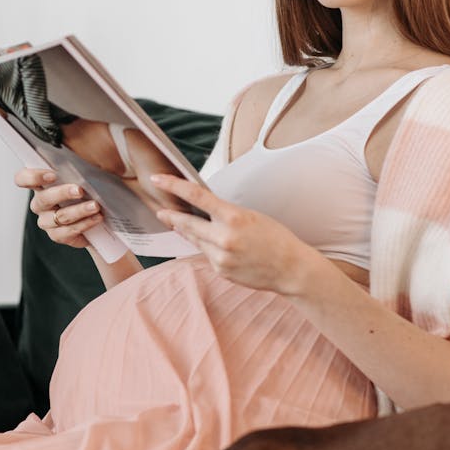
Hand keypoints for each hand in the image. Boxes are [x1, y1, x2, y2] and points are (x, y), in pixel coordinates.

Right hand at [14, 167, 102, 247]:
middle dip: (62, 193)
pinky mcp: (58, 235)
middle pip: (43, 199)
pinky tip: (96, 218)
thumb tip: (89, 151)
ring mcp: (47, 221)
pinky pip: (67, 231)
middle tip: (79, 190)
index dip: (32, 177)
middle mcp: (41, 204)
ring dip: (78, 211)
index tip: (52, 175)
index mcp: (42, 184)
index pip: (23, 179)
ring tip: (95, 206)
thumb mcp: (87, 172)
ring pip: (58, 217)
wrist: (101, 216)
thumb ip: (81, 162)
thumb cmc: (90, 190)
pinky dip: (84, 224)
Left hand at [152, 174, 312, 296]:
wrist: (290, 269)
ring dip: (188, 231)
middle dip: (172, 216)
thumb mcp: (251, 216)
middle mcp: (224, 238)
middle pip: (187, 223)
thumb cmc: (275, 238)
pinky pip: (206, 254)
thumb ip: (225, 214)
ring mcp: (220, 257)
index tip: (158, 180)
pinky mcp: (220, 270)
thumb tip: (201, 210)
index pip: (196, 196)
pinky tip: (217, 245)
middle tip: (161, 210)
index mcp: (234, 217)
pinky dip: (207, 247)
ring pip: (195, 240)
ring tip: (181, 224)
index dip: (173, 186)